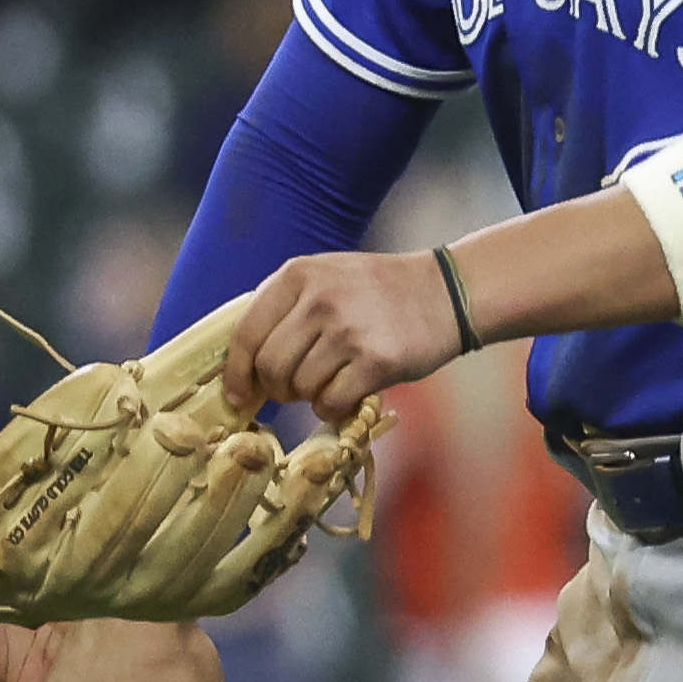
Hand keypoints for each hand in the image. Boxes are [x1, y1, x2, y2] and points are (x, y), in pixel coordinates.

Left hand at [221, 249, 472, 417]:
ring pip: (300, 388)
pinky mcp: (376, 361)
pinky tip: (347, 393)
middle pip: (270, 366)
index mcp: (298, 275)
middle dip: (276, 389)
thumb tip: (244, 363)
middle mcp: (320, 300)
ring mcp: (348, 331)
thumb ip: (285, 306)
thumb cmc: (379, 290)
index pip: (247, 332)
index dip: (237, 371)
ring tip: (330, 382)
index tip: (239, 394)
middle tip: (293, 390)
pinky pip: (331, 402)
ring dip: (309, 396)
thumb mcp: (326, 276)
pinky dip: (332, 407)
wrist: (445, 293)